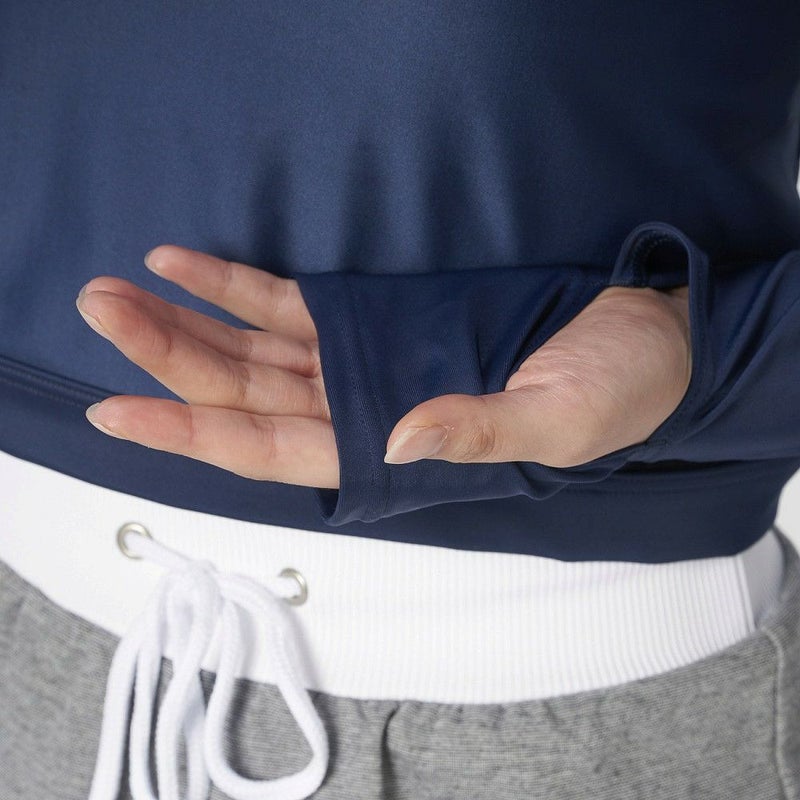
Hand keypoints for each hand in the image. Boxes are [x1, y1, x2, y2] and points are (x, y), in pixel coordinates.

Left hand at [77, 247, 690, 485]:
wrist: (642, 337)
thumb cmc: (615, 389)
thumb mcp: (561, 419)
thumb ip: (479, 431)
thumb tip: (400, 437)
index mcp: (397, 450)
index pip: (273, 450)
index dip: (193, 435)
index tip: (118, 413)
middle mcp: (363, 410)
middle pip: (243, 395)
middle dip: (168, 360)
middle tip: (98, 309)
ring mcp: (364, 362)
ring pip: (254, 352)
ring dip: (187, 324)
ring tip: (116, 291)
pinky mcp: (380, 318)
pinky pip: (292, 307)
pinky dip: (237, 288)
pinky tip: (184, 267)